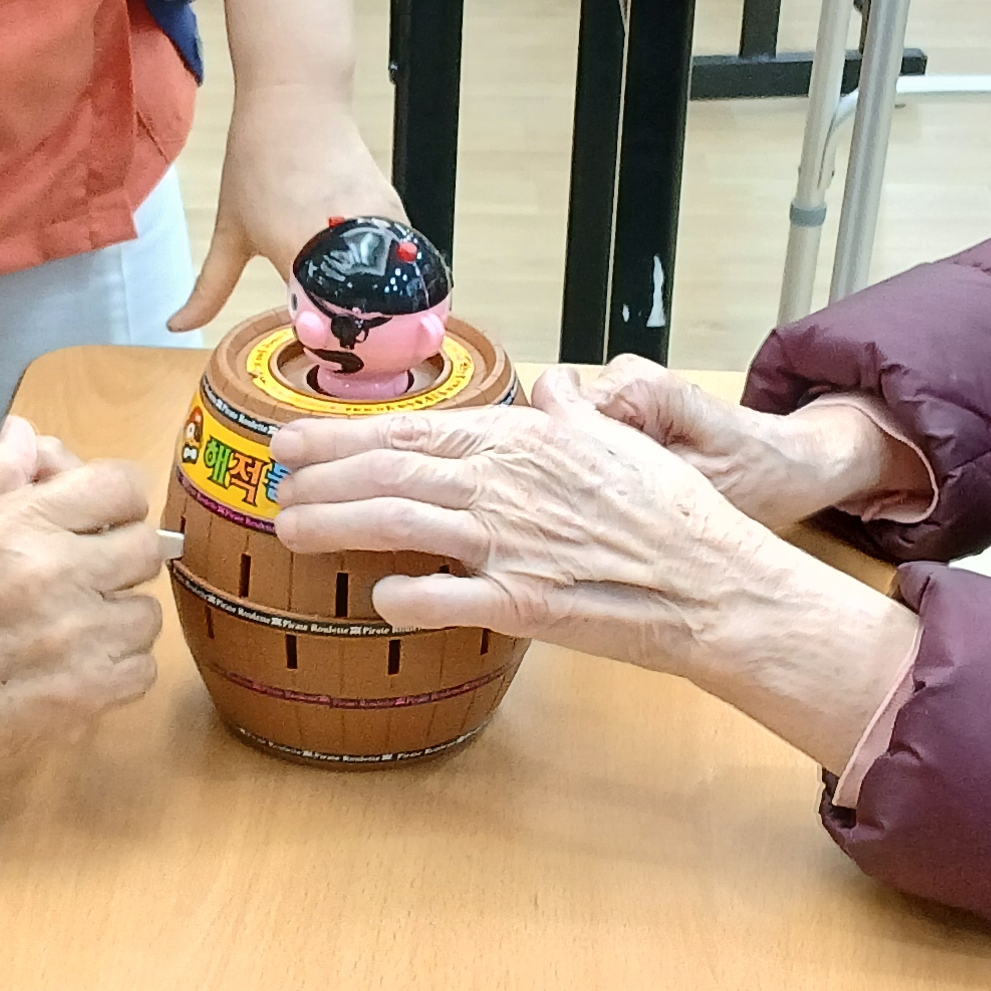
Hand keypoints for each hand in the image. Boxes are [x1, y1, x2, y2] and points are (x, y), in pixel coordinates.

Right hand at [0, 421, 163, 791]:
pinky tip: (80, 666)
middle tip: (89, 576)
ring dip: (119, 616)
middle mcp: (58, 574)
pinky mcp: (91, 692)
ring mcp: (80, 637)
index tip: (98, 520)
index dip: (114, 500)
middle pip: (145, 548)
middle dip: (122, 557)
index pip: (119, 487)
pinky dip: (119, 667)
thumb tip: (25, 432)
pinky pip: (141, 667)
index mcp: (19, 527)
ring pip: (146, 612)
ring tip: (78, 626)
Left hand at [173, 85, 397, 333]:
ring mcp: (374, 226)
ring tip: (359, 308)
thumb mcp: (229, 230)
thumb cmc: (256, 163)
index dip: (318, 341)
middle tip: (336, 330)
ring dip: (373, 301)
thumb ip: (210, 287)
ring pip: (385, 287)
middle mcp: (339, 243)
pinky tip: (375, 277)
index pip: (319, 325)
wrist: (296, 102)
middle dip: (348, 327)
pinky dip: (390, 274)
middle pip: (358, 311)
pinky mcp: (396, 212)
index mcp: (295, 254)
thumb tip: (175, 327)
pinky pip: (399, 260)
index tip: (312, 341)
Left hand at [272, 369, 919, 766]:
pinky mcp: (523, 603)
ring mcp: (511, 544)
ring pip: (397, 524)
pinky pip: (442, 597)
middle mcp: (507, 484)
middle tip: (273, 484)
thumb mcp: (624, 444)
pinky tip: (373, 595)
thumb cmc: (674, 517)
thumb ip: (576, 414)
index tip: (292, 436)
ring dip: (333, 526)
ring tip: (288, 531)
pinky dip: (401, 595)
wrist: (717, 586)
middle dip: (319, 476)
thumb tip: (557, 387)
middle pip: (389, 472)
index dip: (342, 434)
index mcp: (526, 441)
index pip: (415, 427)